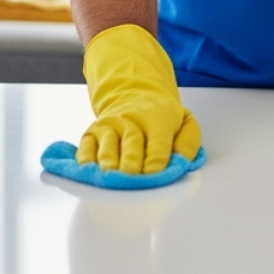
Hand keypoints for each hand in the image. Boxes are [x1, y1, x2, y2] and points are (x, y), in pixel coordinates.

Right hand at [77, 24, 202, 174]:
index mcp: (157, 119)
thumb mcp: (184, 123)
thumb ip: (188, 143)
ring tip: (110, 177)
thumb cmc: (161, 118)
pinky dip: (86, 162)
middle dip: (131, 164)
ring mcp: (109, 127)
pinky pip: (85, 150)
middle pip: (131, 145)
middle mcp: (130, 121)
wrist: (134, 95)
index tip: (154, 174)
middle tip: (131, 178)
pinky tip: (90, 172)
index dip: (156, 161)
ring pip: (107, 148)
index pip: (158, 142)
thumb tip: (181, 164)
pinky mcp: (91, 134)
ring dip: (109, 164)